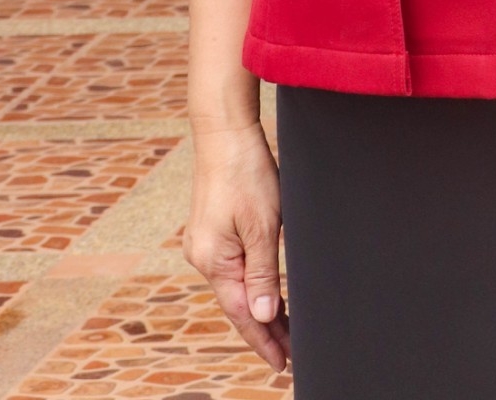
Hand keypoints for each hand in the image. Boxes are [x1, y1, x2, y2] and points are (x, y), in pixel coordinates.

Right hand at [184, 120, 288, 372]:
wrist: (224, 131)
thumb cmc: (246, 173)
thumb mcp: (262, 225)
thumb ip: (262, 273)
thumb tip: (262, 316)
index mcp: (213, 260)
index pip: (243, 313)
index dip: (264, 340)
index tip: (284, 364)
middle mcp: (202, 256)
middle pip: (238, 304)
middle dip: (265, 328)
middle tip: (292, 353)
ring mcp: (205, 243)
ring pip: (236, 286)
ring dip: (260, 306)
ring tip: (285, 328)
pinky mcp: (211, 230)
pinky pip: (232, 267)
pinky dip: (251, 282)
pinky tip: (264, 290)